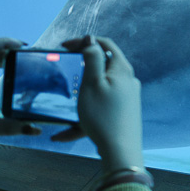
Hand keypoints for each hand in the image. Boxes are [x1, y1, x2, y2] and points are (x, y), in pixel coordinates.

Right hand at [52, 35, 143, 173]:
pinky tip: (61, 135)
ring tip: (63, 105)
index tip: (64, 47)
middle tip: (64, 72)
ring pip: (98, 91)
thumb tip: (91, 39)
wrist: (120, 151)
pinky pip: (99, 110)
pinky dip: (82, 119)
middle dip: (81, 69)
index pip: (105, 44)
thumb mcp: (92, 83)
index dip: (85, 41)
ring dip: (79, 97)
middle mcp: (128, 81)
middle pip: (103, 67)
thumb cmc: (103, 116)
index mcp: (122, 69)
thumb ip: (92, 58)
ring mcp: (127, 98)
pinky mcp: (122, 114)